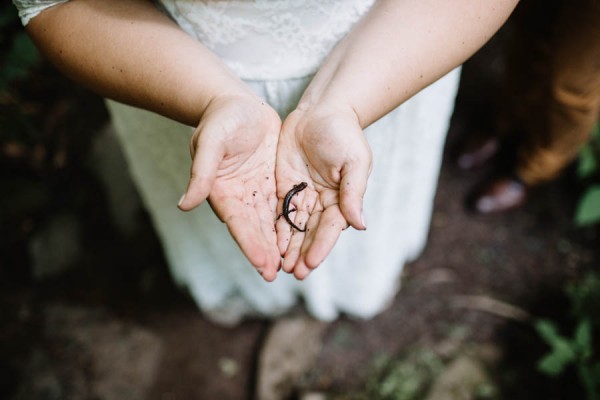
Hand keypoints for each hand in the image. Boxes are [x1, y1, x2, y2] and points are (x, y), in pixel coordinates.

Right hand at [178, 94, 281, 280]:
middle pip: (254, 228)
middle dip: (264, 251)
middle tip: (276, 274)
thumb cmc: (220, 119)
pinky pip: (281, 206)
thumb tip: (184, 205)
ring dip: (277, 243)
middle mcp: (239, 196)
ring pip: (269, 222)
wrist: (236, 103)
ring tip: (289, 265)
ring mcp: (255, 191)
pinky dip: (288, 223)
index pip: (238, 222)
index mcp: (222, 191)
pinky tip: (299, 238)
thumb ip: (201, 173)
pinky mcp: (271, 182)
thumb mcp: (210, 142)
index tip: (262, 264)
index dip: (250, 243)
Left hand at [275, 105, 370, 278]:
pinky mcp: (285, 187)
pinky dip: (275, 228)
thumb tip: (360, 224)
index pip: (330, 227)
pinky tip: (269, 245)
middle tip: (293, 273)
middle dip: (302, 253)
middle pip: (311, 232)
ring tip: (280, 267)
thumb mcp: (354, 160)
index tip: (311, 263)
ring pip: (294, 226)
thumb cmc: (343, 132)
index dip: (321, 246)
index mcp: (342, 198)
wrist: (321, 110)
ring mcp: (303, 195)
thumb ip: (354, 191)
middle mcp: (322, 201)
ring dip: (288, 247)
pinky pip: (279, 211)